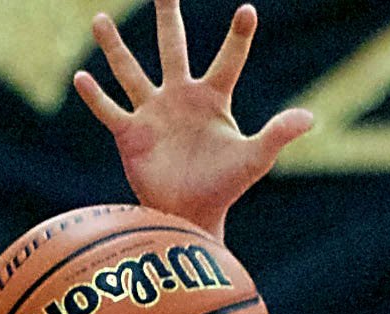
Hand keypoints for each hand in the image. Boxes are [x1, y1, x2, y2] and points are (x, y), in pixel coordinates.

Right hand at [74, 1, 311, 239]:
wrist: (190, 217)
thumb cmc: (224, 188)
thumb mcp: (254, 159)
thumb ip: (278, 134)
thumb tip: (310, 118)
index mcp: (212, 98)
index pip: (228, 59)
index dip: (238, 37)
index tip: (248, 11)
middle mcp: (179, 97)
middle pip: (172, 46)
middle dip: (168, 16)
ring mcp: (152, 113)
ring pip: (130, 72)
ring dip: (114, 47)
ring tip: (99, 20)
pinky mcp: (131, 135)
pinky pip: (109, 111)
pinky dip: (94, 96)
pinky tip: (80, 76)